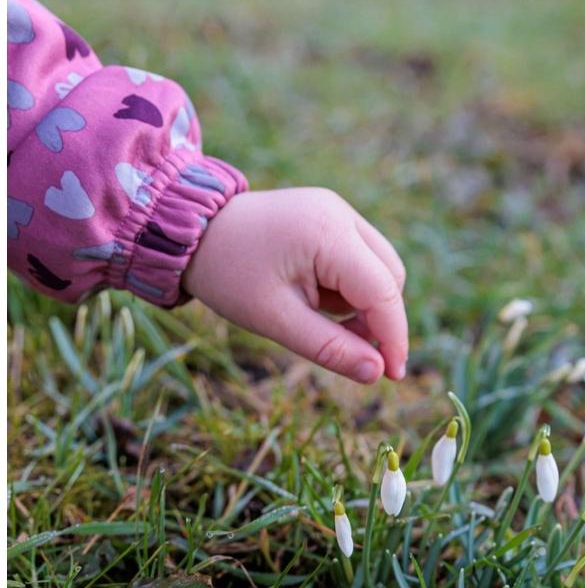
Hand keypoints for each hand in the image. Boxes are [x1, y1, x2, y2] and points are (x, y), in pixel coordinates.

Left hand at [182, 187, 408, 382]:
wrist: (189, 230)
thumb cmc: (227, 274)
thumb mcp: (275, 319)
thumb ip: (330, 347)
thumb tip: (376, 372)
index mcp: (328, 234)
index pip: (382, 292)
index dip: (393, 337)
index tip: (392, 375)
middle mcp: (341, 215)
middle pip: (390, 278)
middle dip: (378, 319)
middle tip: (350, 350)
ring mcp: (338, 211)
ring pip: (381, 268)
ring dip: (365, 303)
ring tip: (320, 317)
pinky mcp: (331, 215)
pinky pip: (363, 257)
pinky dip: (352, 286)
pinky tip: (317, 296)